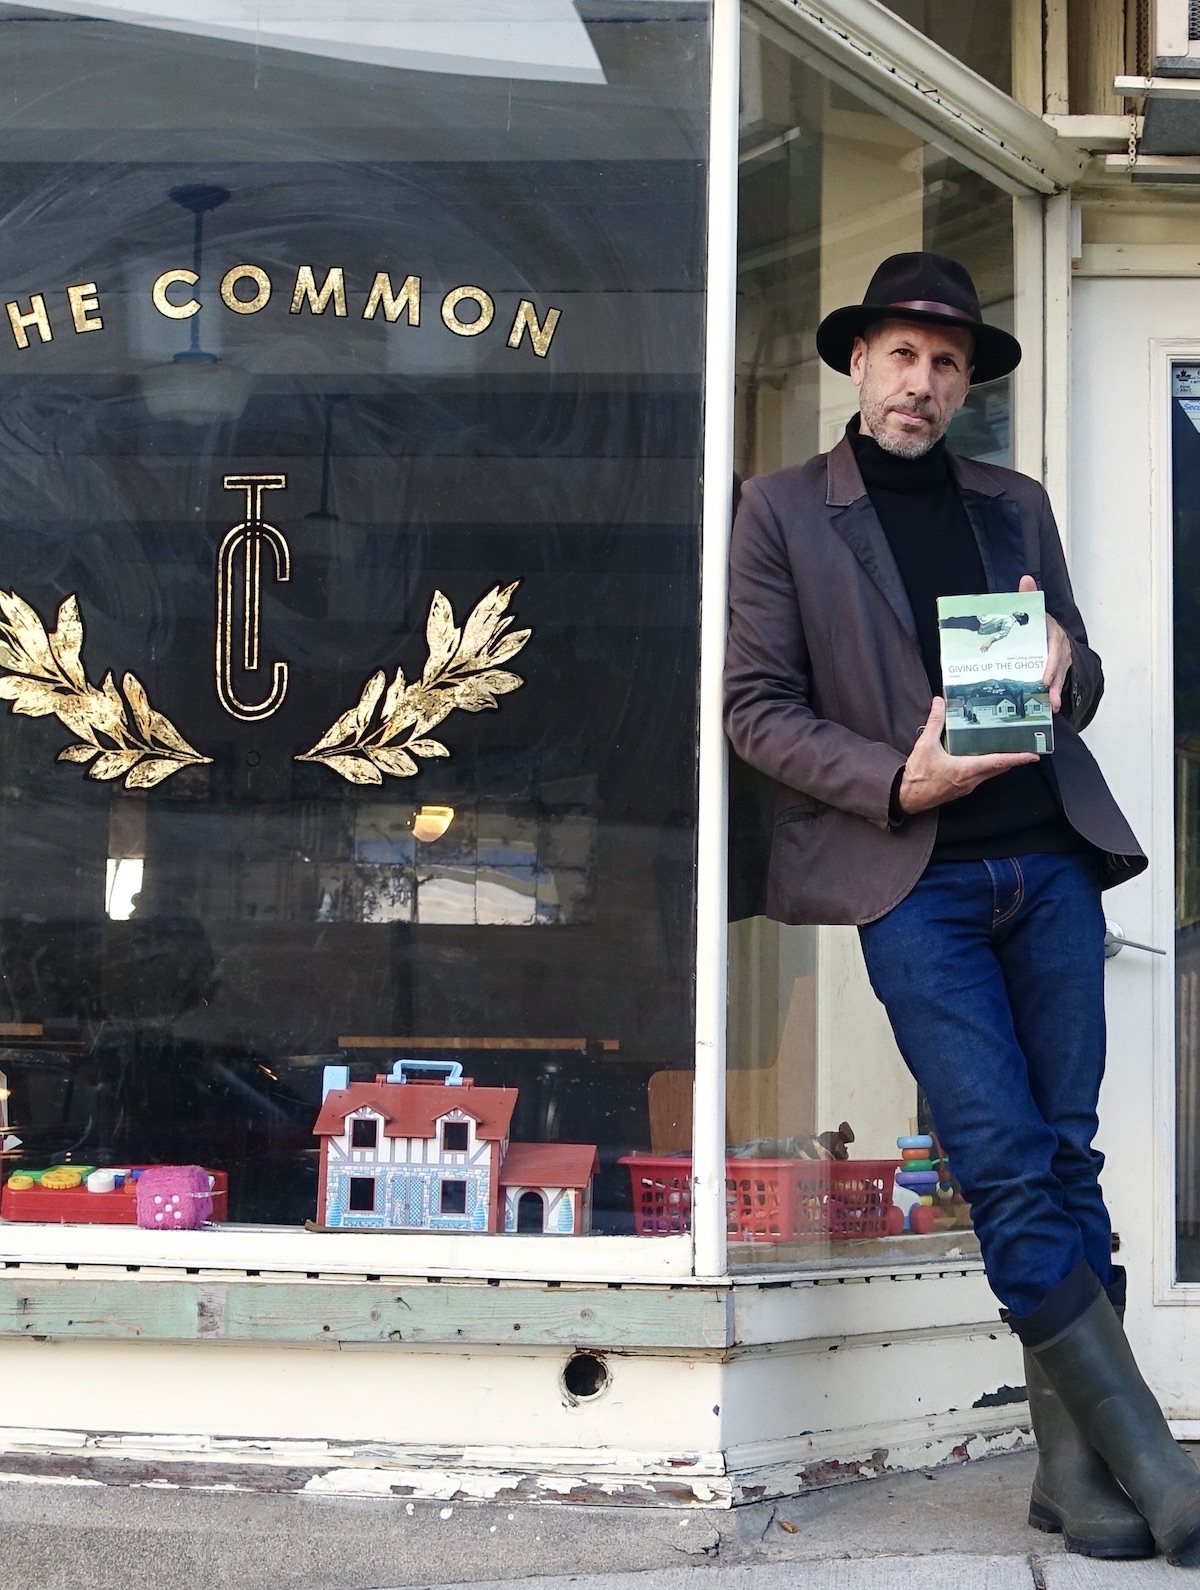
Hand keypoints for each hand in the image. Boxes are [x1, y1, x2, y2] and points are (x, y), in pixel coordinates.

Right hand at [898, 698, 1037, 814]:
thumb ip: (934, 723)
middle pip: (998, 768)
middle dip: (1013, 759)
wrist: (906, 798)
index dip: (1017, 758)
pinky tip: (980, 759)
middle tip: (1024, 748)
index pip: (998, 762)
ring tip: (1006, 750)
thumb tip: (940, 703)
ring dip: (999, 763)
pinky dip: (986, 768)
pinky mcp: (960, 789)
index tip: (1033, 755)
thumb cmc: (917, 776)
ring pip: (989, 774)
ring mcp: (966, 787)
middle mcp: (971, 780)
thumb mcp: (925, 745)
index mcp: (966, 769)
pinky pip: (979, 777)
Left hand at [1018, 574, 1070, 711]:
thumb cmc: (1037, 622)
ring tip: (1052, 704)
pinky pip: (1060, 682)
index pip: (1055, 648)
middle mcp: (1061, 646)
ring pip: (1061, 675)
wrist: (1047, 630)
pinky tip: (1052, 705)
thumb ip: (1028, 596)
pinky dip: (1057, 694)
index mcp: (1053, 632)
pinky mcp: (1060, 668)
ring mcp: (1062, 658)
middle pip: (1059, 664)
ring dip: (1057, 690)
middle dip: (1054, 680)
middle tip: (1046, 691)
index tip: (1045, 677)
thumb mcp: (1032, 609)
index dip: (1051, 663)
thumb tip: (1026, 579)